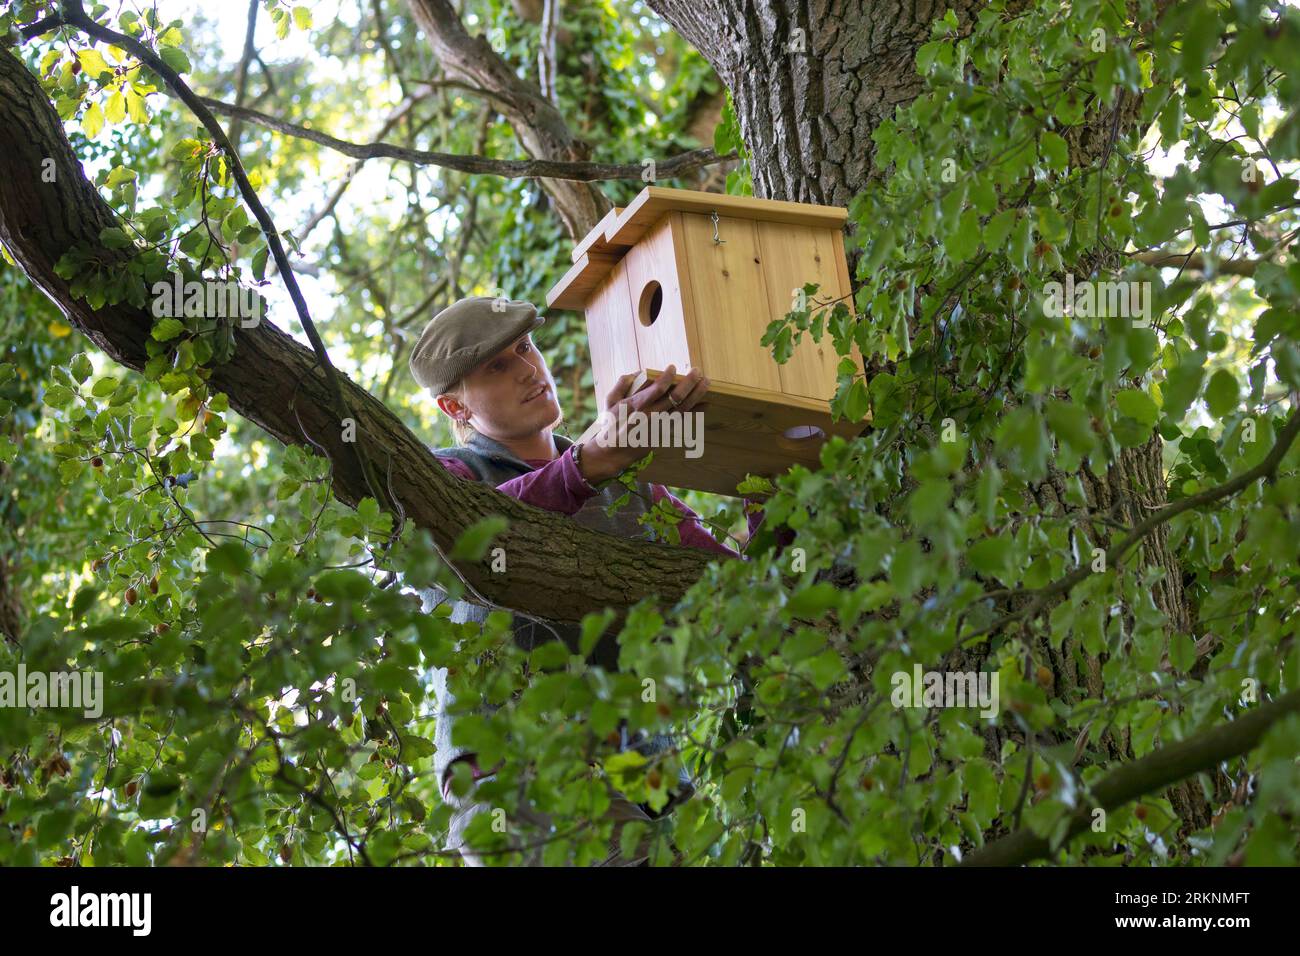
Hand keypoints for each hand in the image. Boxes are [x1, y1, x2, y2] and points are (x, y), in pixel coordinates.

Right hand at [578, 364, 710, 482]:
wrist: (613, 453)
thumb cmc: (611, 425)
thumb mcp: (610, 401)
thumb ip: (622, 383)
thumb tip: (638, 372)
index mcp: (637, 404)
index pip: (659, 388)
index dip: (668, 376)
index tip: (673, 367)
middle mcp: (652, 414)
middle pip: (676, 397)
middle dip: (690, 382)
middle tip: (698, 371)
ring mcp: (660, 425)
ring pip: (683, 408)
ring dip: (697, 395)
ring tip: (706, 383)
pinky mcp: (664, 433)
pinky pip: (683, 421)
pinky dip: (696, 412)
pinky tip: (706, 404)